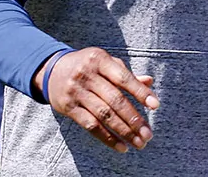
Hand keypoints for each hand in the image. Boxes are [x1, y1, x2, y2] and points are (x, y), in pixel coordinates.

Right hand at [36, 47, 160, 153]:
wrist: (52, 69)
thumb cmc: (88, 66)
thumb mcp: (105, 62)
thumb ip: (126, 74)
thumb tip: (150, 82)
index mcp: (100, 60)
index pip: (124, 78)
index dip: (140, 92)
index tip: (155, 106)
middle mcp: (87, 75)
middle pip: (115, 100)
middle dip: (134, 119)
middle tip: (148, 134)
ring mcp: (76, 92)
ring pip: (104, 115)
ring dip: (124, 131)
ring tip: (138, 142)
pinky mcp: (68, 107)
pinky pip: (90, 125)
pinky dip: (107, 138)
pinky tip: (121, 146)